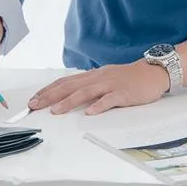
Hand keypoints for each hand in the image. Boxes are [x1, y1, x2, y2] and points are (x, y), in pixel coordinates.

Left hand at [29, 61, 169, 115]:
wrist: (153, 72)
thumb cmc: (128, 78)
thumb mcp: (105, 78)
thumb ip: (89, 85)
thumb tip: (70, 94)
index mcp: (92, 76)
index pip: (65, 81)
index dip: (48, 90)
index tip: (33, 99)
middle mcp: (98, 78)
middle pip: (70, 86)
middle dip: (50, 96)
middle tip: (34, 105)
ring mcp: (111, 85)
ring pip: (86, 92)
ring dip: (69, 101)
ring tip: (56, 110)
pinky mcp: (123, 93)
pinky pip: (110, 100)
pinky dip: (99, 105)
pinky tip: (90, 113)